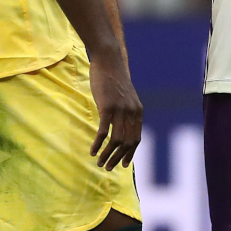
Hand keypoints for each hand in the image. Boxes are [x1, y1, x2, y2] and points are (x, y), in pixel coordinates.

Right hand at [89, 49, 142, 169]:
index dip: (130, 153)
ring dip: (107, 155)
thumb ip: (127, 112)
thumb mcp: (126, 98)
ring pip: (116, 140)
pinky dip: (99, 144)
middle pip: (127, 143)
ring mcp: (120, 110)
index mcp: (138, 111)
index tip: (124, 165)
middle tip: (107, 168)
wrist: (109, 62)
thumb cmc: (114, 80)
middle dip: (117, 158)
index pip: (136, 139)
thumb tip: (123, 127)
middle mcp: (132, 112)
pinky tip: (92, 151)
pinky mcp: (107, 107)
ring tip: (99, 163)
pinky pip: (103, 132)